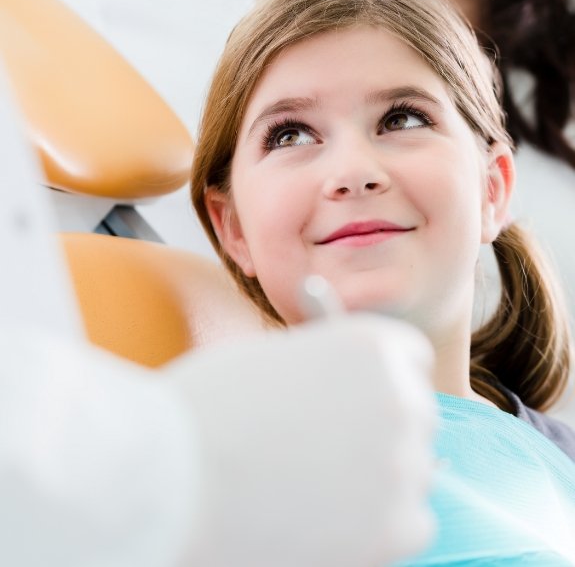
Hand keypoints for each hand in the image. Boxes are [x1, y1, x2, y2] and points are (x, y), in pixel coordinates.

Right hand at [166, 314, 435, 566]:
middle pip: (415, 413)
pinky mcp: (393, 529)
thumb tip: (349, 396)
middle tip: (330, 448)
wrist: (167, 475)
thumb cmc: (206, 408)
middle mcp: (399, 397)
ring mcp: (400, 464)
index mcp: (370, 345)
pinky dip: (381, 524)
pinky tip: (329, 519)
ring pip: (413, 469)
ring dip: (379, 476)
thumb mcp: (274, 360)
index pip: (411, 358)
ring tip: (316, 484)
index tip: (362, 399)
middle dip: (381, 427)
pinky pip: (411, 521)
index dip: (383, 378)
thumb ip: (328, 369)